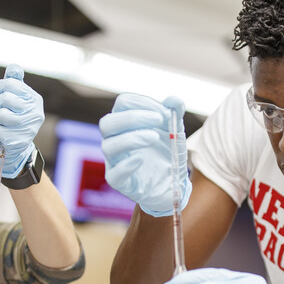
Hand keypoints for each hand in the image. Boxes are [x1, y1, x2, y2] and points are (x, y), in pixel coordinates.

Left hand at [0, 64, 43, 177]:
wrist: (13, 148)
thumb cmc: (11, 119)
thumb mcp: (13, 99)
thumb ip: (14, 82)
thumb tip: (14, 66)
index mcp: (35, 99)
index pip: (10, 83)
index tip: (0, 95)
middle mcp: (35, 113)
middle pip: (5, 99)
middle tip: (0, 111)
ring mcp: (28, 128)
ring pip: (1, 115)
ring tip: (1, 123)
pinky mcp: (18, 142)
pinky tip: (2, 135)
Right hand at [99, 93, 190, 216]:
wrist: (172, 182)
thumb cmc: (167, 152)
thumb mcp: (175, 130)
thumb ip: (175, 113)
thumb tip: (172, 100)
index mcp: (125, 122)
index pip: (122, 103)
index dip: (142, 103)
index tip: (165, 113)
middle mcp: (115, 139)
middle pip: (108, 123)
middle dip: (133, 118)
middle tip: (159, 120)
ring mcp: (114, 161)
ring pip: (108, 146)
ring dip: (132, 139)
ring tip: (154, 138)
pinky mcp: (119, 181)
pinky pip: (114, 174)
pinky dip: (126, 165)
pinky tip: (141, 159)